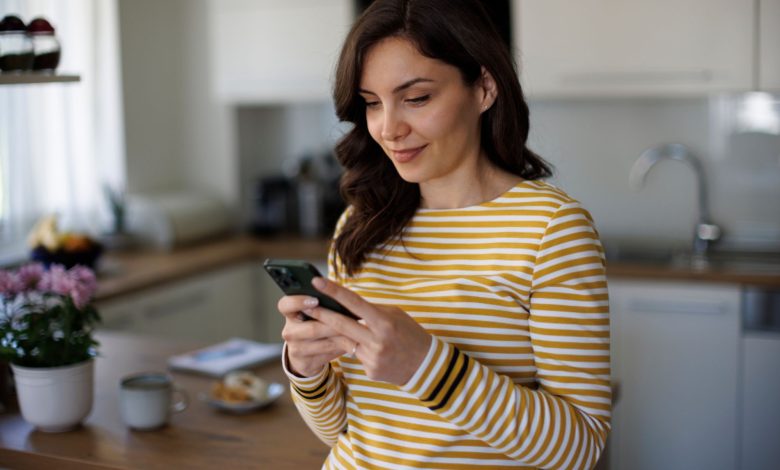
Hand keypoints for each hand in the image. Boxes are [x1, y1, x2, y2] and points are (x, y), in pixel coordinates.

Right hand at [277, 295, 352, 376]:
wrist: (307, 356)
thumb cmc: (316, 326)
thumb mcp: (315, 314)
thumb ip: (325, 305)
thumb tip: (345, 298)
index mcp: (290, 313)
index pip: (285, 305)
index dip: (298, 302)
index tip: (315, 300)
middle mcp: (289, 331)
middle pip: (313, 327)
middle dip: (335, 324)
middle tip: (351, 319)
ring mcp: (295, 349)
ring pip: (324, 342)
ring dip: (343, 336)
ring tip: (358, 330)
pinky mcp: (305, 362)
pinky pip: (329, 353)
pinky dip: (343, 347)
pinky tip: (354, 342)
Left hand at [305, 277, 431, 385]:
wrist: (426, 366)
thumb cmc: (410, 334)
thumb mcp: (396, 315)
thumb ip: (372, 310)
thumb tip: (348, 303)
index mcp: (385, 322)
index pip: (354, 303)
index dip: (334, 291)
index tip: (318, 281)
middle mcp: (377, 341)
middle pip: (342, 325)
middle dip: (321, 314)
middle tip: (305, 305)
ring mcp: (372, 358)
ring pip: (348, 342)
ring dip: (344, 334)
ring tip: (355, 330)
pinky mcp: (370, 371)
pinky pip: (357, 356)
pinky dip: (361, 350)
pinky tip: (378, 352)